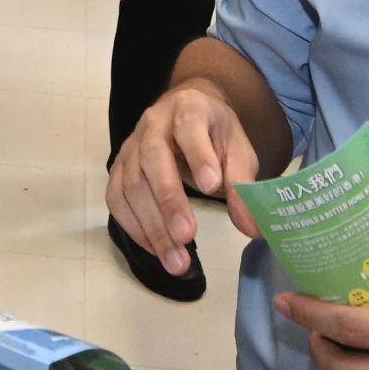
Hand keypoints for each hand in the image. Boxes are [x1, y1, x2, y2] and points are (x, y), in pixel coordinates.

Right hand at [106, 82, 264, 275]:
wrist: (186, 116)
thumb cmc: (214, 134)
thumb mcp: (237, 149)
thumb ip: (242, 185)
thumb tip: (251, 228)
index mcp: (189, 108)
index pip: (189, 126)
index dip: (198, 155)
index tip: (212, 187)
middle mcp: (153, 123)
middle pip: (153, 157)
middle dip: (169, 199)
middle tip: (187, 236)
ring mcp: (130, 146)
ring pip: (131, 184)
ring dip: (152, 226)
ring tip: (177, 261)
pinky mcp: (118, 169)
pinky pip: (117, 200)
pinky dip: (135, 228)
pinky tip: (157, 250)